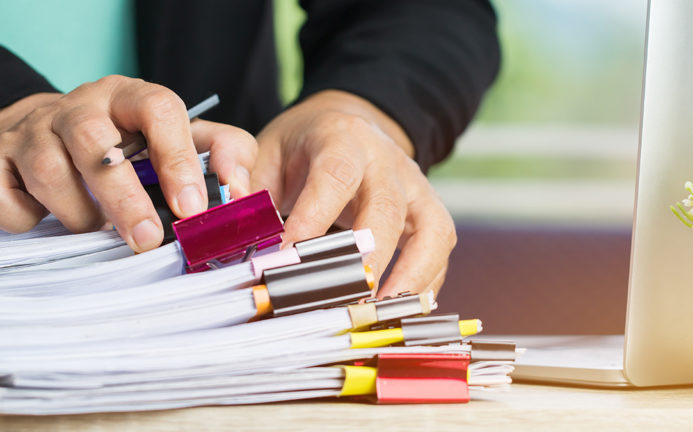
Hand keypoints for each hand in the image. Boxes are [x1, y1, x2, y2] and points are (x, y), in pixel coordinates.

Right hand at [0, 75, 207, 251]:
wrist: (54, 132)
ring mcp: (32, 132)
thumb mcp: (183, 138)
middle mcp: (79, 108)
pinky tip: (49, 215)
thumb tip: (240, 191)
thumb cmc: (131, 144)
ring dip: (80, 214)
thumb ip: (224, 154)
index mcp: (129, 97)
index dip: (177, 160)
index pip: (159, 110)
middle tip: (145, 238)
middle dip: (123, 199)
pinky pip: (7, 199)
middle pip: (95, 145)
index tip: (191, 208)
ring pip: (50, 175)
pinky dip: (31, 220)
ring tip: (97, 223)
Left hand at [247, 90, 456, 297]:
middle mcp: (387, 161)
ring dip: (411, 276)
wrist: (349, 126)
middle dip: (368, 256)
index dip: (313, 220)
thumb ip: (246, 185)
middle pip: (387, 206)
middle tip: (344, 298)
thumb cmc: (304, 147)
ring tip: (380, 313)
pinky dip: (426, 282)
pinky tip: (399, 310)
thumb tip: (232, 225)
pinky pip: (440, 249)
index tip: (286, 261)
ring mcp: (416, 186)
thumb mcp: (266, 151)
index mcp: (343, 139)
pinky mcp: (431, 211)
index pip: (334, 176)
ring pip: (432, 229)